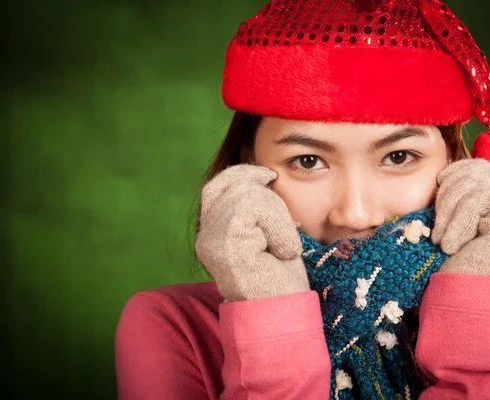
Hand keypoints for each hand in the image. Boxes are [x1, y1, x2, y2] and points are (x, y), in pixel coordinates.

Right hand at [195, 164, 309, 301]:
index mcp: (212, 234)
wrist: (282, 313)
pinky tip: (283, 251)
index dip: (242, 173)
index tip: (268, 174)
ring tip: (283, 246)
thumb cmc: (279, 278)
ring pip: (248, 195)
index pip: (216, 187)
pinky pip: (257, 210)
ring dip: (278, 218)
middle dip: (267, 197)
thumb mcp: (266, 233)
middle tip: (283, 227)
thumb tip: (262, 174)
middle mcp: (206, 237)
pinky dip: (280, 227)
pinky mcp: (227, 243)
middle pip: (234, 186)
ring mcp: (213, 240)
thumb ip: (254, 208)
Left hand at [431, 159, 489, 277]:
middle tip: (434, 229)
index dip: (456, 171)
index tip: (438, 186)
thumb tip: (441, 175)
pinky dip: (457, 222)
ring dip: (447, 212)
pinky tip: (448, 245)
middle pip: (476, 172)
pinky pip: (477, 200)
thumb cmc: (457, 270)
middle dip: (447, 194)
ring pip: (474, 185)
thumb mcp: (454, 228)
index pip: (481, 167)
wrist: (473, 303)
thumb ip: (457, 203)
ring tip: (439, 241)